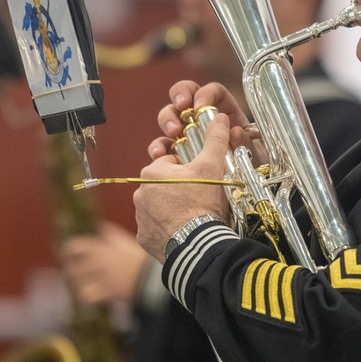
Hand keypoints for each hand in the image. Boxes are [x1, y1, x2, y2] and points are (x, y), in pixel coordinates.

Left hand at [59, 222, 149, 305]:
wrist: (151, 276)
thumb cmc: (138, 257)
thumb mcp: (125, 240)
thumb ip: (111, 233)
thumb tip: (100, 226)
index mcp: (102, 248)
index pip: (75, 246)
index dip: (68, 250)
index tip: (67, 253)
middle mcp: (98, 262)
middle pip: (73, 266)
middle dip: (71, 269)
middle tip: (73, 270)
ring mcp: (101, 278)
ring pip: (78, 282)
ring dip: (77, 282)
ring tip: (80, 282)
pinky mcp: (106, 292)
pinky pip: (87, 296)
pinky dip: (85, 296)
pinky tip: (88, 294)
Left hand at [134, 111, 235, 262]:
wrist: (197, 244)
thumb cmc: (203, 202)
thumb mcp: (212, 167)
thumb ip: (215, 140)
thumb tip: (219, 118)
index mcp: (152, 172)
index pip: (170, 163)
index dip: (188, 169)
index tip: (201, 178)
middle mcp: (140, 193)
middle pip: (164, 185)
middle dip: (179, 189)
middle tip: (200, 198)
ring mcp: (141, 217)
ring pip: (159, 207)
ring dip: (172, 209)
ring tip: (194, 216)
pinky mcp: (144, 237)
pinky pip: (156, 229)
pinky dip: (168, 229)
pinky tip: (184, 231)